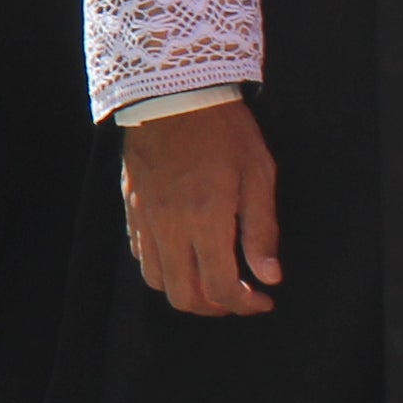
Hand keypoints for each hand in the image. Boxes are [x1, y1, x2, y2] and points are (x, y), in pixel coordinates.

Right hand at [121, 98, 280, 314]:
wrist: (173, 95)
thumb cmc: (224, 131)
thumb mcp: (258, 175)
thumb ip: (262, 230)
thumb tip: (269, 276)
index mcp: (207, 221)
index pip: (221, 288)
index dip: (245, 305)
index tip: (263, 299)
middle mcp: (171, 228)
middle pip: (184, 296)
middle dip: (215, 308)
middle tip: (237, 297)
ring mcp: (147, 220)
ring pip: (157, 281)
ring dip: (186, 291)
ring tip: (209, 280)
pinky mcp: (132, 208)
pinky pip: (141, 255)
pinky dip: (163, 269)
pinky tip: (184, 255)